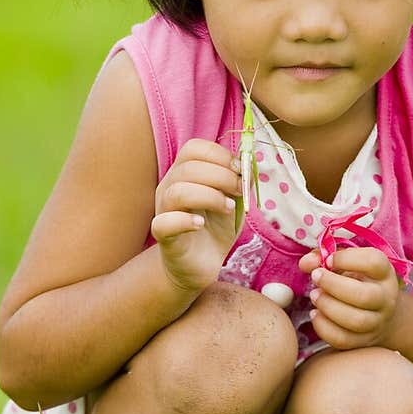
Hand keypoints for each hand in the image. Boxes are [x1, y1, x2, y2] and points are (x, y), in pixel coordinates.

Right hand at [151, 138, 241, 291]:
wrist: (200, 264)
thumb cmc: (214, 228)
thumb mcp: (233, 200)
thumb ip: (240, 181)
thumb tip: (248, 164)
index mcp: (184, 173)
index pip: (193, 149)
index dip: (219, 155)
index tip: (239, 169)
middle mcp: (170, 187)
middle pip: (188, 168)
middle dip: (221, 176)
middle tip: (239, 191)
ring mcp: (164, 211)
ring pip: (177, 191)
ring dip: (209, 196)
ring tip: (227, 208)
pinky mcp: (163, 236)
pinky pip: (164, 222)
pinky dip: (184, 221)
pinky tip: (200, 224)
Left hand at [297, 246, 399, 349]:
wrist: (379, 313)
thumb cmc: (356, 281)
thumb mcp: (345, 264)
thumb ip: (323, 257)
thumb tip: (306, 263)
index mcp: (384, 273)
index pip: (373, 262)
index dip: (346, 259)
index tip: (328, 260)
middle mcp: (386, 298)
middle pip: (364, 295)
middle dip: (333, 285)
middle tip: (315, 277)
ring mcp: (377, 322)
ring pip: (355, 320)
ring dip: (328, 307)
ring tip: (314, 296)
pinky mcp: (364, 341)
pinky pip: (343, 339)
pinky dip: (324, 327)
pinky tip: (315, 314)